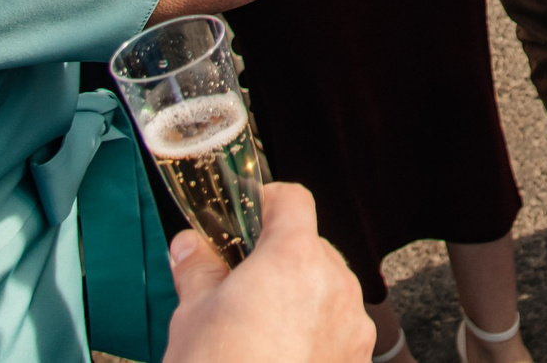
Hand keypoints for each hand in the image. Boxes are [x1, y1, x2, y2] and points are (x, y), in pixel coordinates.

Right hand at [164, 182, 370, 362]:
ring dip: (298, 297)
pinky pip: (336, 329)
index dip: (267, 202)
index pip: (294, 201)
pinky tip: (279, 355)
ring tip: (257, 328)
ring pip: (327, 290)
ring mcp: (352, 327)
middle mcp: (335, 286)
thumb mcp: (191, 317)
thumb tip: (190, 245)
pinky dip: (313, 332)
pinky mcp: (357, 360)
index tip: (246, 216)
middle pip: (312, 248)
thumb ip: (197, 270)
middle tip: (240, 283)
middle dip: (278, 259)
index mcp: (294, 259)